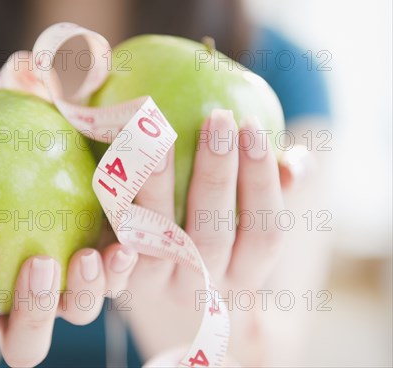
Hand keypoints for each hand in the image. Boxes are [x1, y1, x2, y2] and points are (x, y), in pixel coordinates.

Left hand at [120, 109, 303, 361]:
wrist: (167, 300)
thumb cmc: (215, 240)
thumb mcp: (249, 226)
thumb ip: (273, 190)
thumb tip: (300, 159)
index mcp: (245, 271)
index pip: (264, 230)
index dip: (262, 179)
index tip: (252, 125)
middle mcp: (206, 283)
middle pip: (214, 234)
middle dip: (217, 174)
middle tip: (217, 118)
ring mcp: (162, 285)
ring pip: (161, 241)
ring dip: (160, 187)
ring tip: (159, 135)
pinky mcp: (125, 283)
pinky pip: (118, 263)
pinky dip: (117, 236)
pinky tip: (116, 183)